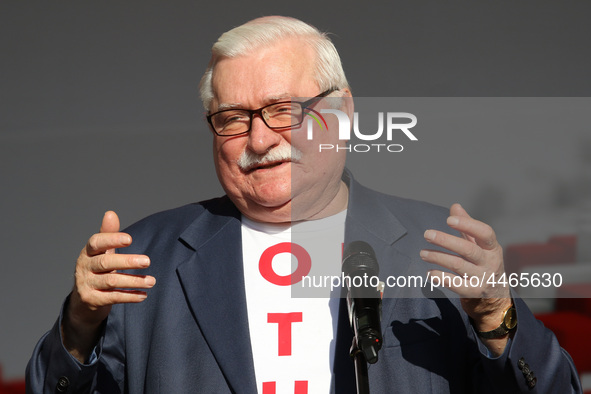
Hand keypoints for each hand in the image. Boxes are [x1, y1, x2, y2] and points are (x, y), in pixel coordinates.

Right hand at [62, 211, 154, 361]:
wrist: (83, 299)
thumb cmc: (97, 269)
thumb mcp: (102, 252)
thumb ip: (108, 234)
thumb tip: (111, 213)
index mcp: (88, 252)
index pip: (96, 242)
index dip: (112, 239)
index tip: (130, 239)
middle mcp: (84, 267)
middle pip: (106, 263)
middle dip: (128, 262)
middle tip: (148, 261)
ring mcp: (86, 284)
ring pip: (111, 281)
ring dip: (134, 281)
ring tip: (152, 281)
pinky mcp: (91, 300)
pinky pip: (112, 298)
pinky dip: (129, 296)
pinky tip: (143, 295)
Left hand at [420, 204, 511, 354]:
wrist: (496, 294)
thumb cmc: (483, 262)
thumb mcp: (479, 244)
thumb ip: (467, 226)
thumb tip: (455, 206)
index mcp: (492, 247)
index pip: (484, 233)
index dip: (467, 225)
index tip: (448, 220)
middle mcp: (490, 262)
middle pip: (467, 249)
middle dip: (445, 241)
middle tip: (427, 234)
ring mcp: (482, 278)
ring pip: (458, 266)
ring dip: (438, 258)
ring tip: (422, 253)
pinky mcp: (473, 292)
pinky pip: (456, 285)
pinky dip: (441, 278)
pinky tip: (429, 272)